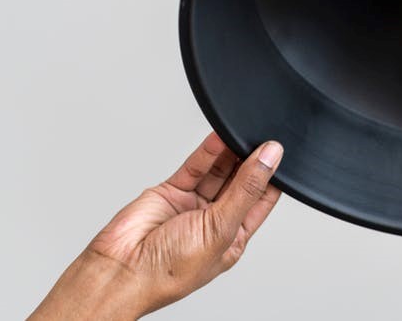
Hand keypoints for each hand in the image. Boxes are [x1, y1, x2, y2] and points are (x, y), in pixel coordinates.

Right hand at [31, 133, 283, 319]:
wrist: (120, 270)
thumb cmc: (170, 270)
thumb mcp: (221, 227)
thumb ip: (247, 189)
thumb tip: (270, 158)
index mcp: (232, 238)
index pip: (260, 201)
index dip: (272, 177)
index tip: (281, 153)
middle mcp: (214, 221)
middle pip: (240, 182)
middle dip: (252, 161)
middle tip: (264, 137)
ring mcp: (192, 205)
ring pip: (218, 171)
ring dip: (231, 153)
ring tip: (245, 131)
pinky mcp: (171, 192)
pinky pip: (196, 167)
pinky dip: (209, 151)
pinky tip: (222, 136)